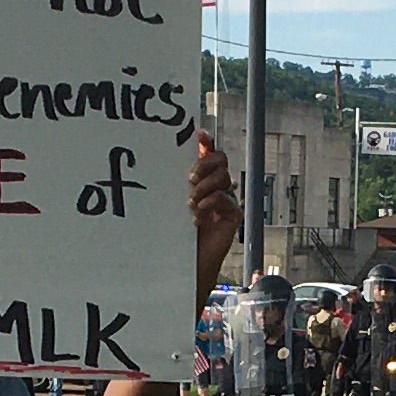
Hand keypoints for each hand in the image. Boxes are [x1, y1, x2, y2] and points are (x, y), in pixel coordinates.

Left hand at [186, 129, 241, 291]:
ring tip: (191, 202)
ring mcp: (225, 199)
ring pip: (223, 177)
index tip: (199, 133)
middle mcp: (215, 186)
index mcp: (201, 179)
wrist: (187, 263)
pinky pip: (226, 199)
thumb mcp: (171, 203)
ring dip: (206, 186)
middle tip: (190, 178)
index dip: (206, 141)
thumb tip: (162, 158)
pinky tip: (197, 217)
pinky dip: (210, 204)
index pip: (208, 153)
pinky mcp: (232, 214)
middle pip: (220, 159)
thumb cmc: (175, 233)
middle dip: (205, 164)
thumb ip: (174, 183)